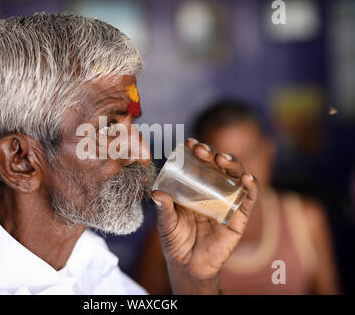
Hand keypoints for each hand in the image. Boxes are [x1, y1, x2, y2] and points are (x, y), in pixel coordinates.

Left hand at [151, 138, 258, 294]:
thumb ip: (163, 209)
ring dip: (233, 163)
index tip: (189, 143)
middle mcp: (213, 190)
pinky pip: (249, 198)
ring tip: (223, 159)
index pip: (198, 163)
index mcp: (195, 187)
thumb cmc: (176, 240)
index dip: (196, 151)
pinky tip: (248, 178)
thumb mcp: (166, 223)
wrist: (189, 265)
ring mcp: (227, 201)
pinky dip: (252, 186)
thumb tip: (156, 193)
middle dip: (212, 153)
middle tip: (202, 151)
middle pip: (217, 165)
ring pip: (235, 176)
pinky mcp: (239, 216)